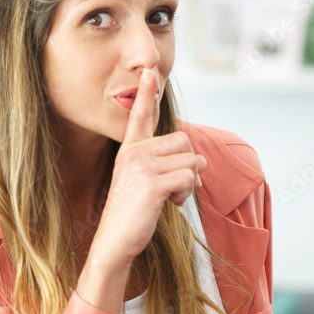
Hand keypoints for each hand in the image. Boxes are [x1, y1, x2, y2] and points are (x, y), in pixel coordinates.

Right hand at [90, 68, 206, 268]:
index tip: (150, 71)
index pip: (139, 116)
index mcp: (129, 150)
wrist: (114, 242)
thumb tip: (200, 161)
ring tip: (171, 198)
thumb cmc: (131, 214)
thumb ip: (163, 164)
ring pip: (191, 161)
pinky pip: (188, 177)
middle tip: (175, 187)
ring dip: (190, 183)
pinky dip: (187, 193)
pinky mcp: (152, 183)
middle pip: (183, 142)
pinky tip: (172, 204)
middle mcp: (133, 153)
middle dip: (188, 166)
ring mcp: (141, 166)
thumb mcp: (142, 182)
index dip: (146, 93)